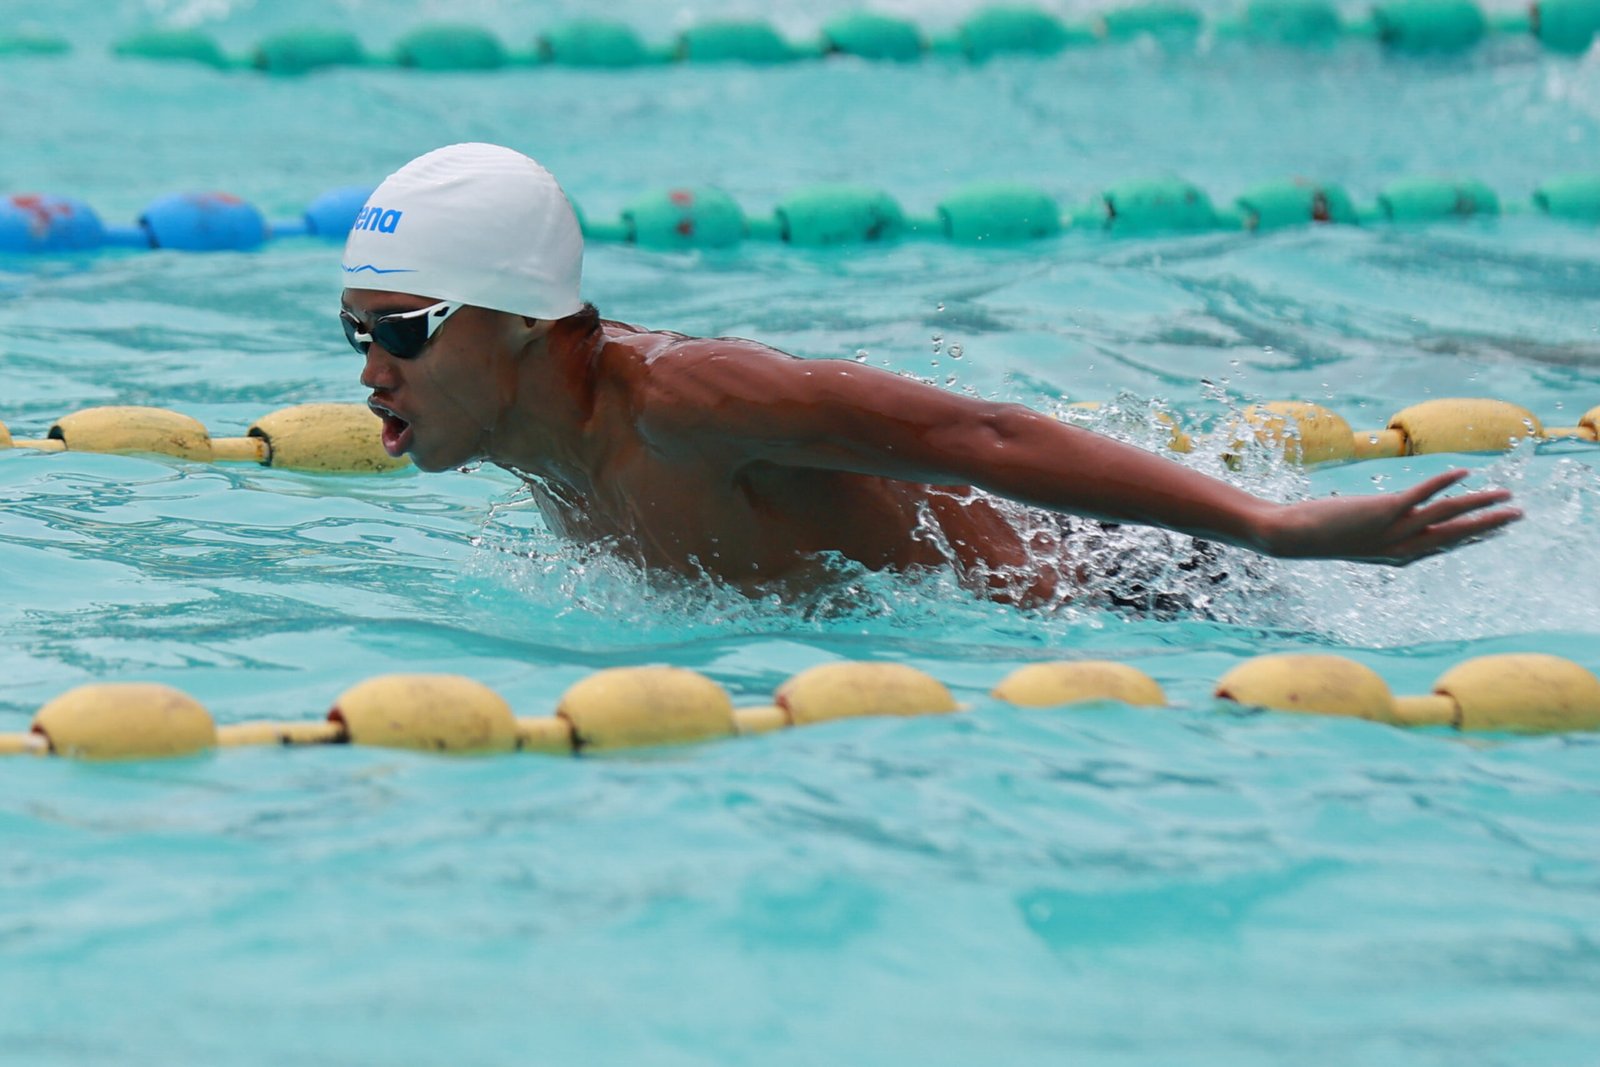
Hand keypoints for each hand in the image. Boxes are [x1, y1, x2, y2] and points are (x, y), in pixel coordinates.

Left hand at [1259, 469, 1521, 564]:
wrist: (1291, 537)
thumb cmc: (1319, 534)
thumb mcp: (1356, 537)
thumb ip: (1378, 529)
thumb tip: (1389, 515)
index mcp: (1397, 556)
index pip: (1444, 545)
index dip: (1473, 537)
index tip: (1496, 529)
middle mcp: (1401, 547)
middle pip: (1456, 535)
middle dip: (1489, 525)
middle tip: (1518, 515)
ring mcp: (1393, 530)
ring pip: (1447, 516)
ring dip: (1479, 504)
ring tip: (1506, 496)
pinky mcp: (1381, 511)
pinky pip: (1421, 496)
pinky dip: (1443, 483)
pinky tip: (1463, 473)